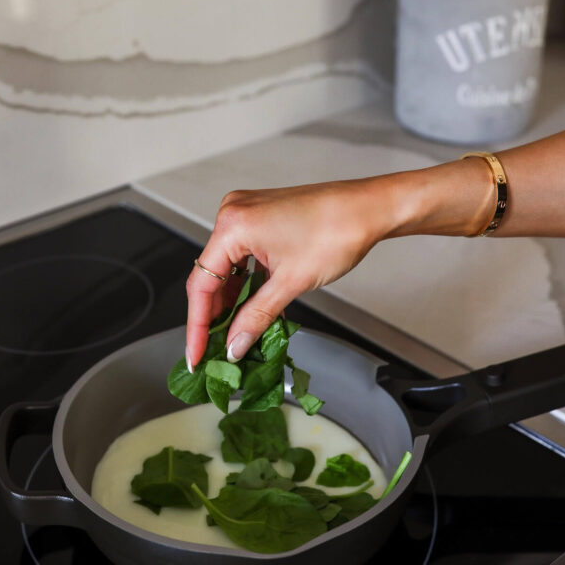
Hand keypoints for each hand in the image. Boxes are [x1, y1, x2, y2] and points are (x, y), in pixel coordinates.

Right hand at [185, 179, 392, 368]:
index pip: (201, 284)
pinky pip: (243, 257)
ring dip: (233, 301)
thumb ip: (256, 317)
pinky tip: (252, 308)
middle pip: (211, 276)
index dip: (197, 326)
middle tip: (216, 350)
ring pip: (228, 268)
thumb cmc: (337, 232)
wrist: (369, 208)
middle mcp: (233, 214)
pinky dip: (247, 283)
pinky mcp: (260, 218)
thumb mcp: (291, 283)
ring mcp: (246, 214)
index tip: (196, 355)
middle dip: (215, 316)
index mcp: (233, 225)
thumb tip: (234, 345)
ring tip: (236, 335)